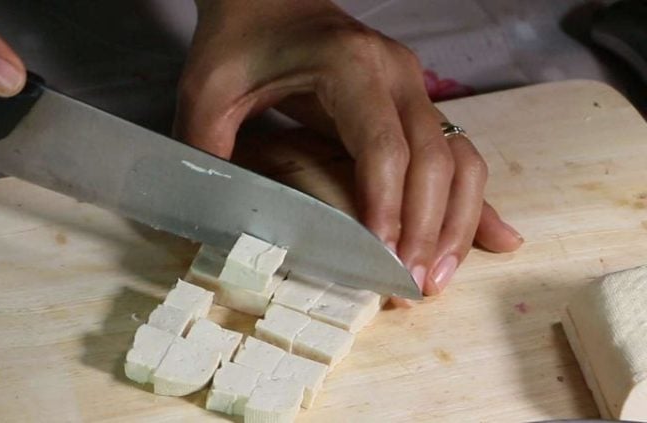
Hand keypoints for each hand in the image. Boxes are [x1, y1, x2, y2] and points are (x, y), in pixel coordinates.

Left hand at [175, 0, 522, 298]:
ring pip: (459, 159)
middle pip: (434, 159)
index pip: (384, 146)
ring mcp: (412, 88)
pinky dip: (474, 199)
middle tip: (415, 285)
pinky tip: (495, 237)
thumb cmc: (241, 39)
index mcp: (350, 66)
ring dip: (457, 220)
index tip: (384, 260)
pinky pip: (457, 153)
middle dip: (428, 228)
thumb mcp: (208, 90)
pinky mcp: (414, 104)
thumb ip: (207, 148)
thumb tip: (212, 217)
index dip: (388, 207)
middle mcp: (396, 74)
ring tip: (439, 275)